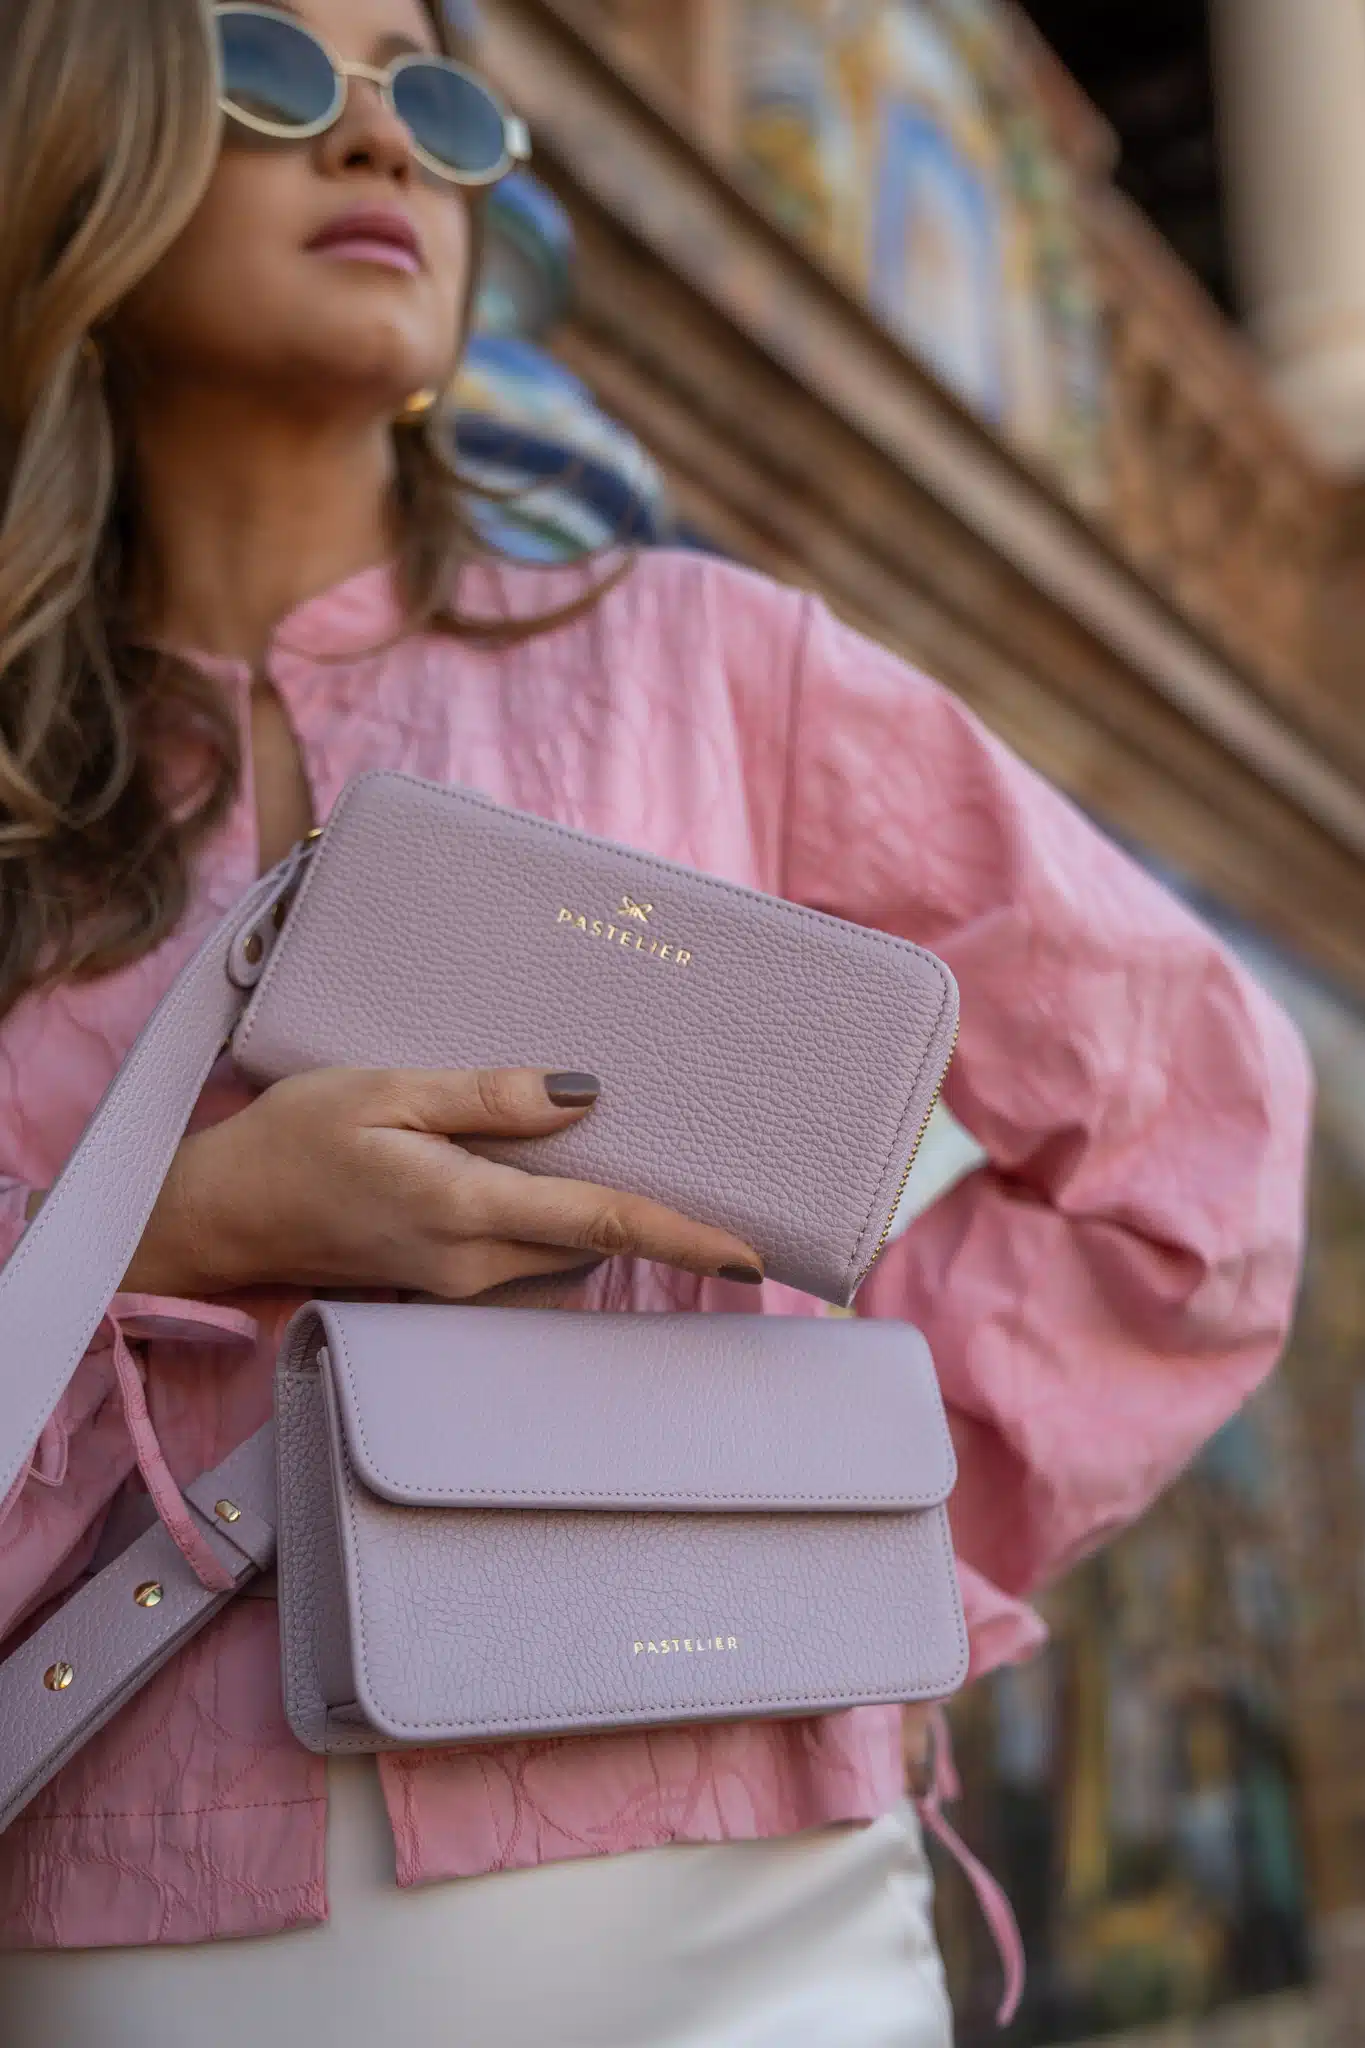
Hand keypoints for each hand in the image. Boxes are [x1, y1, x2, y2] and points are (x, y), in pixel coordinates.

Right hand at [123, 1066, 764, 1300]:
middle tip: (718, 1171)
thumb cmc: (297, 1138)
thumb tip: (586, 1093)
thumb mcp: (389, 1090)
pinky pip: (536, 1261)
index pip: (602, 1223)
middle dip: (663, 1220)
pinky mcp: (451, 1287)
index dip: (685, 1238)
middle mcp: (475, 1263)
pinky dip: (568, 1229)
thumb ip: (490, 1097)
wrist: (226, 1213)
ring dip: (613, 1222)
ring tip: (648, 1162)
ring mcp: (464, 1285)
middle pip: (600, 1242)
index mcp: (465, 1209)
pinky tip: (567, 1182)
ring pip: (571, 1255)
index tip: (751, 1253)